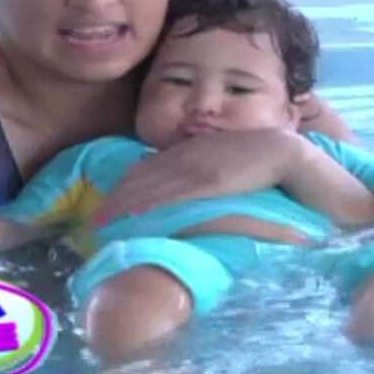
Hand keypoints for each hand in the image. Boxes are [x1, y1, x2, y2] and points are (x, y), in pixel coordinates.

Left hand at [92, 129, 302, 221]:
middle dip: (115, 198)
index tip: (107, 201)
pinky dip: (149, 204)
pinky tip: (133, 214)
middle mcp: (184, 157)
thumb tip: (182, 179)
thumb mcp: (218, 154)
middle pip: (140, 178)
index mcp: (186, 151)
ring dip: (123, 205)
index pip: (144, 168)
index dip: (123, 186)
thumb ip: (198, 163)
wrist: (278, 151)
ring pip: (150, 187)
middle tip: (95, 218)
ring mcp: (195, 169)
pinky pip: (172, 195)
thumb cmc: (253, 155)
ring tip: (103, 222)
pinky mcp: (208, 182)